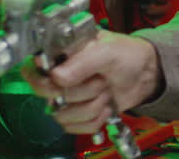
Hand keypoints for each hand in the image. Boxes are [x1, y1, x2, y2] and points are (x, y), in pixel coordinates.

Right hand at [20, 29, 163, 134]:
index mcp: (61, 55)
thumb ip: (83, 61)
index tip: (63, 79)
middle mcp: (59, 77)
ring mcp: (68, 97)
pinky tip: (105, 105)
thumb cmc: (128, 54)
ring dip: (90, 106)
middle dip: (80, 91)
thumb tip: (56, 76)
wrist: (146, 74)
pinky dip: (95, 119)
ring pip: (62, 115)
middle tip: (100, 80)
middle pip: (49, 96)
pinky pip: (74, 127)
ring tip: (105, 91)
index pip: (32, 71)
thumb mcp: (108, 50)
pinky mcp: (77, 114)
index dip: (44, 79)